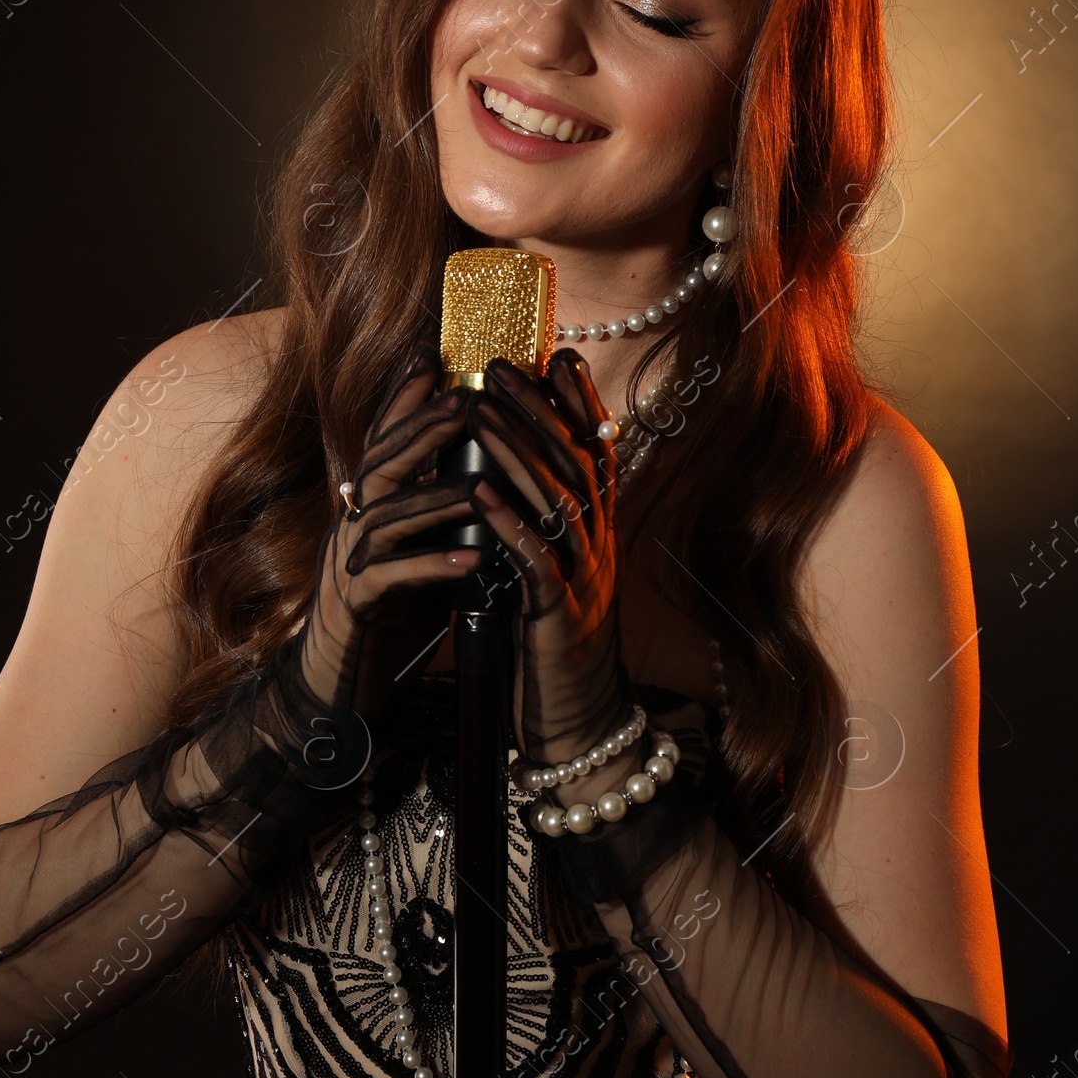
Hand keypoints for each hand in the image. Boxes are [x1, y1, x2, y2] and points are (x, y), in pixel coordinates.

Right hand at [298, 347, 479, 712]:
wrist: (337, 683)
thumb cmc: (386, 616)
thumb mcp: (416, 553)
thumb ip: (438, 516)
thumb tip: (484, 473)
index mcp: (368, 508)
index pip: (384, 441)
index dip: (403, 398)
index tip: (431, 353)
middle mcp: (353, 526)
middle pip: (381, 464)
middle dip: (421, 429)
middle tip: (463, 398)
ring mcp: (349, 565)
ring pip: (388, 518)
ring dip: (437, 498)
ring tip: (481, 484)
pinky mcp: (354, 608)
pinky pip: (391, 580)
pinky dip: (432, 568)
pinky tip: (473, 561)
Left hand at [470, 351, 623, 761]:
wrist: (579, 722)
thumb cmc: (554, 645)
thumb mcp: (555, 573)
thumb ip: (547, 527)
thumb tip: (513, 475)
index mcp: (598, 533)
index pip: (597, 453)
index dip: (582, 402)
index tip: (558, 354)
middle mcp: (599, 546)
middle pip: (576, 462)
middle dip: (538, 408)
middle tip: (500, 364)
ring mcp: (584, 578)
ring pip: (558, 500)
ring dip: (516, 450)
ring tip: (478, 408)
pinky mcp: (559, 615)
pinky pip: (536, 560)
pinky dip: (507, 522)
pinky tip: (478, 490)